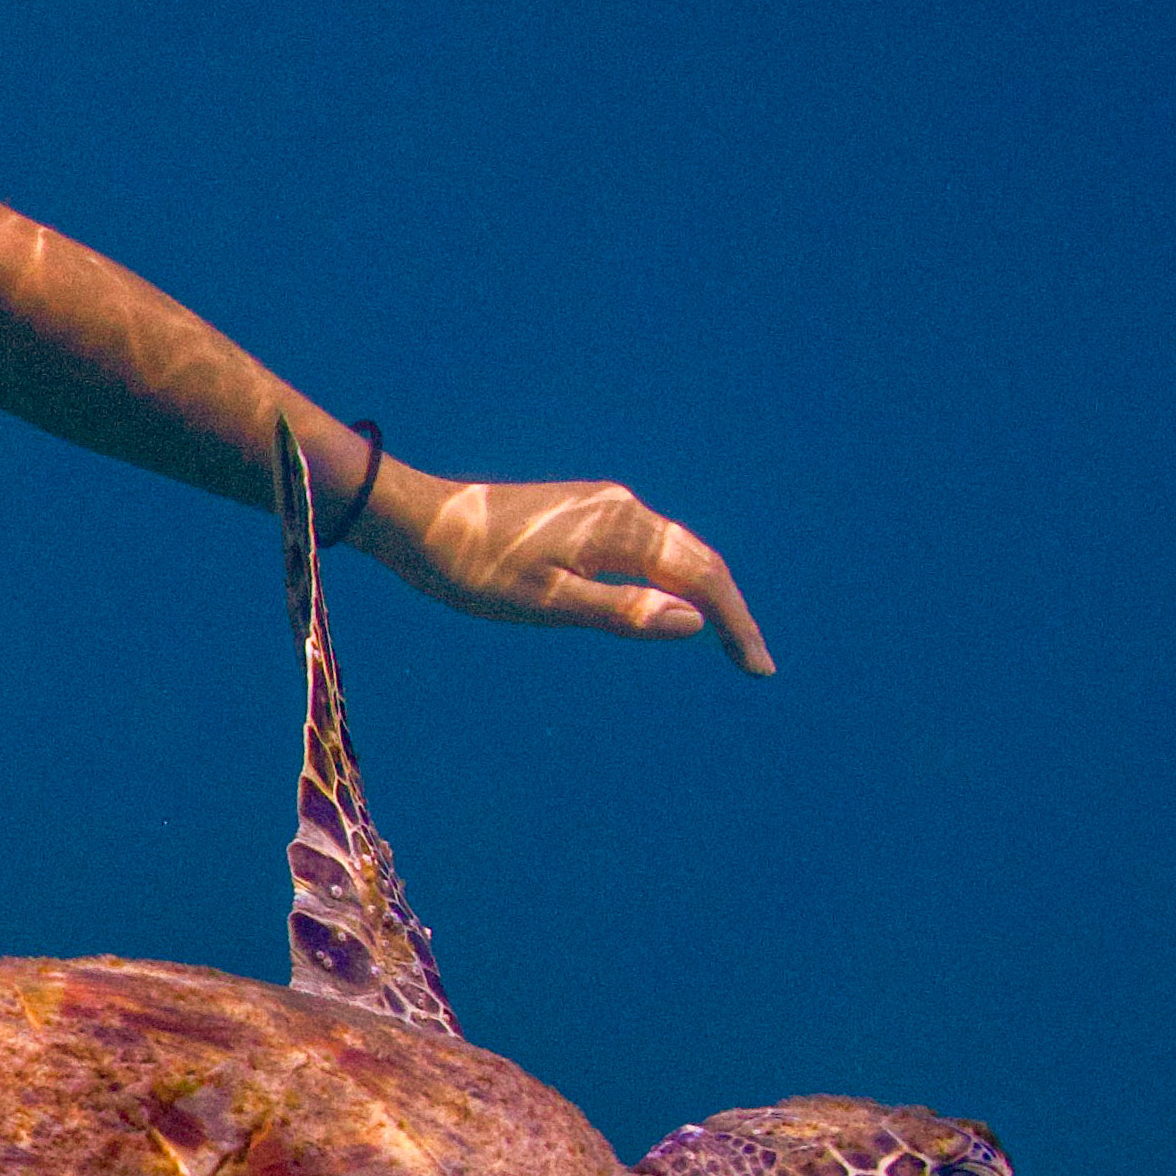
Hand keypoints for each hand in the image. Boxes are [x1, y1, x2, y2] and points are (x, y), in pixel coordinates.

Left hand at [359, 463, 774, 674]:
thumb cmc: (474, 567)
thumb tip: (694, 622)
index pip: (701, 578)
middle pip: (697, 560)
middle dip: (729, 610)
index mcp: (620, 528)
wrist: (416, 521)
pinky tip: (668, 602)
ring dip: (704, 593)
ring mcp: (603, 507)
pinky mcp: (583, 513)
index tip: (758, 669)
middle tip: (752, 663)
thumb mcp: (546, 601)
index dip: (735, 624)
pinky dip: (672, 577)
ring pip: (673, 551)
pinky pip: (647, 546)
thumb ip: (621, 611)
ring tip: (724, 638)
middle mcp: (622, 509)